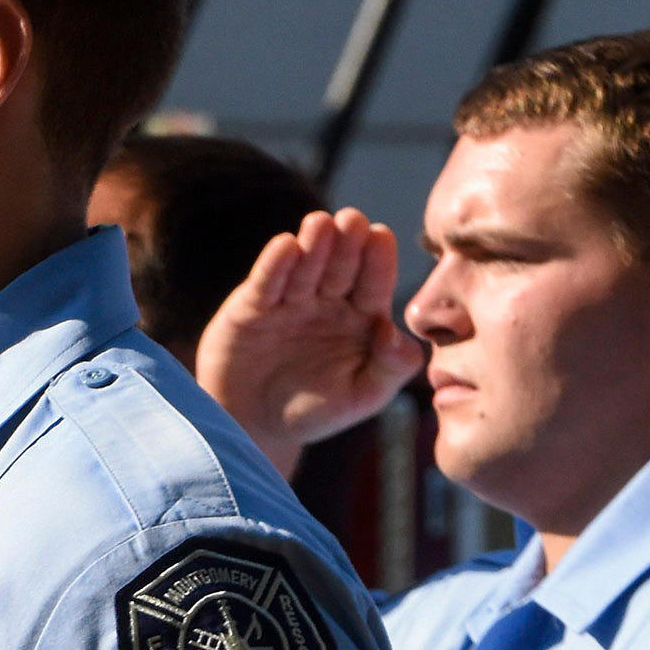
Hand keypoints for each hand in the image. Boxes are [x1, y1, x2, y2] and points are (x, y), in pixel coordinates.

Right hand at [195, 209, 426, 479]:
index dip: (378, 259)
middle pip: (340, 265)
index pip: (374, 281)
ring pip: (304, 267)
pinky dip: (274, 265)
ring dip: (312, 244)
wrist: (255, 429)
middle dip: (346, 243)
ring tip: (320, 224)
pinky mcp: (252, 308)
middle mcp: (327, 301)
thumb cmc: (317, 412)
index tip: (381, 237)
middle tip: (352, 220)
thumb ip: (392, 367)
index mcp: (361, 316)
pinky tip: (285, 246)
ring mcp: (289, 301)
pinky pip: (265, 283)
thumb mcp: (364, 397)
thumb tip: (397, 333)